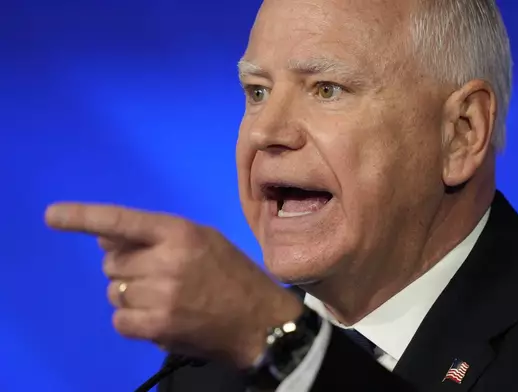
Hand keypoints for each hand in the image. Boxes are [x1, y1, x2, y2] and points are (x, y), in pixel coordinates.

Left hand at [45, 203, 302, 366]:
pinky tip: (159, 317)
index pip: (122, 221)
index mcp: (180, 232)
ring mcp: (161, 295)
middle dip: (126, 268)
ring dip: (131, 295)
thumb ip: (157, 236)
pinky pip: (119, 320)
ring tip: (163, 298)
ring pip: (114, 292)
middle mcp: (167, 260)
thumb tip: (106, 239)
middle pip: (112, 262)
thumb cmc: (234, 275)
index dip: (83, 217)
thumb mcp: (203, 241)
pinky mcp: (158, 327)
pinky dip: (132, 320)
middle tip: (156, 275)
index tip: (52, 216)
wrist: (260, 321)